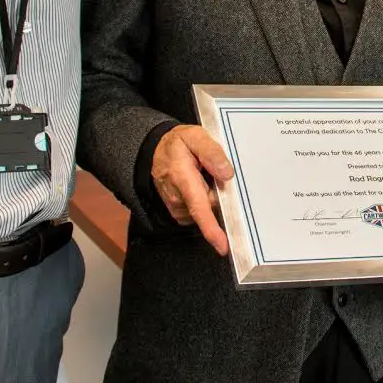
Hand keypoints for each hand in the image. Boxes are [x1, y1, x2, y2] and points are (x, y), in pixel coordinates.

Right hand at [151, 125, 234, 254]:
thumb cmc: (177, 144)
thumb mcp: (195, 136)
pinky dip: (205, 201)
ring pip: (207, 209)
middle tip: (214, 170)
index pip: (199, 208)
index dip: (211, 229)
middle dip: (221, 193)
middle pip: (211, 206)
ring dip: (211, 195)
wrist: (155, 151)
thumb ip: (211, 152)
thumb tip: (226, 173)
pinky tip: (199, 186)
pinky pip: (200, 211)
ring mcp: (177, 207)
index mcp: (182, 178)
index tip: (222, 245)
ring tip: (202, 175)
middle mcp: (177, 198)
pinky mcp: (179, 212)